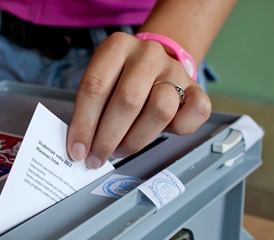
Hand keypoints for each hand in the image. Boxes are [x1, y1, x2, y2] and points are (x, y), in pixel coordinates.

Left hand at [66, 32, 211, 168]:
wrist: (156, 64)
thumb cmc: (122, 80)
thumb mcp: (102, 83)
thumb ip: (90, 109)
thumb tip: (80, 146)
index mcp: (117, 47)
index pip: (95, 87)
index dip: (83, 124)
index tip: (77, 150)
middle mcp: (148, 54)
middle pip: (128, 100)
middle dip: (108, 138)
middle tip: (97, 158)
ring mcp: (175, 70)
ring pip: (160, 109)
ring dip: (136, 139)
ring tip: (121, 149)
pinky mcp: (196, 88)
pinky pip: (195, 112)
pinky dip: (179, 129)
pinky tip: (160, 134)